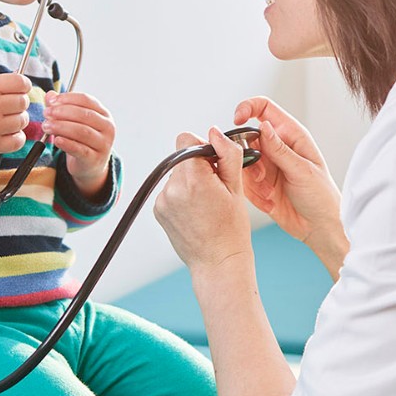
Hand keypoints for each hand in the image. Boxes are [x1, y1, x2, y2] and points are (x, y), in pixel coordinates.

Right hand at [0, 74, 31, 164]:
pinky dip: (15, 138)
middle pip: (23, 102)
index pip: (21, 83)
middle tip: (7, 107)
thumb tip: (22, 84)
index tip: (19, 90)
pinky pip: (18, 141)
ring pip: (22, 121)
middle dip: (18, 104)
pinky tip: (5, 133)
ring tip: (2, 120)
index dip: (23, 86)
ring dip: (16, 121)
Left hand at [44, 90, 114, 198]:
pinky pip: (80, 149)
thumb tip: (50, 95)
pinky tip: (56, 140)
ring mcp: (103, 144)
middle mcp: (107, 127)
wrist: (89, 166)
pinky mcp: (95, 159)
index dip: (67, 98)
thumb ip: (61, 108)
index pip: (86, 100)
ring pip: (82, 131)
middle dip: (62, 112)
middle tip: (46, 113)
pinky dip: (66, 143)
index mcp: (104, 114)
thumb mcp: (73, 122)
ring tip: (46, 126)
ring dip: (61, 127)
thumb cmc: (81, 140)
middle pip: (84, 114)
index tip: (51, 101)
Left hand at [154, 128, 253, 277]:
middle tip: (214, 188)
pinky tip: (195, 212)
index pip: (186, 140)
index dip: (202, 147)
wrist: (217, 262)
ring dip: (190, 181)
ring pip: (177, 174)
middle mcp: (173, 188)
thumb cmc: (232, 230)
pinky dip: (182, 195)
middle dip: (198, 167)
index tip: (213, 163)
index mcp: (194, 179)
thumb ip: (227, 154)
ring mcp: (162, 200)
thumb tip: (214, 132)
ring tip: (205, 204)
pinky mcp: (158, 210)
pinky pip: (170, 190)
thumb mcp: (237, 188)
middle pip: (182, 158)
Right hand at [233, 97, 346, 274]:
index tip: (237, 120)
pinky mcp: (259, 183)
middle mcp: (276, 147)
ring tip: (270, 193)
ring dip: (252, 179)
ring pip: (243, 161)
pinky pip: (243, 181)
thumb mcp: (302, 170)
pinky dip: (253, 193)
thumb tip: (262, 126)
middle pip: (247, 138)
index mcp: (291, 135)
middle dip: (248, 157)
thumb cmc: (321, 195)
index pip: (264, 108)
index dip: (247, 108)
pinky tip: (270, 202)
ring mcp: (266, 165)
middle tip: (261, 176)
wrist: (320, 227)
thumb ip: (279, 149)